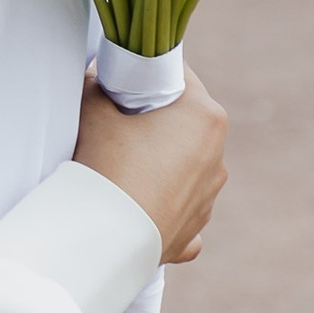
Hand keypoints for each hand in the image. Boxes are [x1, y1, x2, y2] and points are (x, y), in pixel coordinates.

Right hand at [75, 68, 228, 262]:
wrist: (108, 237)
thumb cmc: (110, 167)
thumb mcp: (95, 114)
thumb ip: (96, 88)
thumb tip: (95, 79)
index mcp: (205, 117)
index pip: (181, 78)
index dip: (151, 75)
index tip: (127, 81)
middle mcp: (218, 156)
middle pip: (188, 123)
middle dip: (159, 119)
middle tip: (121, 120)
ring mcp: (209, 196)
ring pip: (188, 166)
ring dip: (164, 162)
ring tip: (125, 165)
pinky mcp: (194, 229)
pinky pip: (183, 208)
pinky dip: (166, 204)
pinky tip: (143, 205)